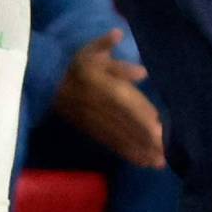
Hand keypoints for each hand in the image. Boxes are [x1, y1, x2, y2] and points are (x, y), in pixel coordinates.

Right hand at [53, 30, 165, 168]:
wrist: (46, 85)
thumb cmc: (76, 67)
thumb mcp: (91, 52)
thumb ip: (109, 49)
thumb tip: (137, 65)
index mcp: (101, 84)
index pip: (124, 100)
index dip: (141, 114)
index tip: (159, 127)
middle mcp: (99, 106)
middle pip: (124, 123)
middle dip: (145, 139)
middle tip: (165, 153)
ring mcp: (95, 121)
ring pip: (119, 137)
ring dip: (138, 150)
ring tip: (158, 163)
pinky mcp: (91, 132)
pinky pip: (110, 143)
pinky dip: (127, 153)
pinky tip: (141, 162)